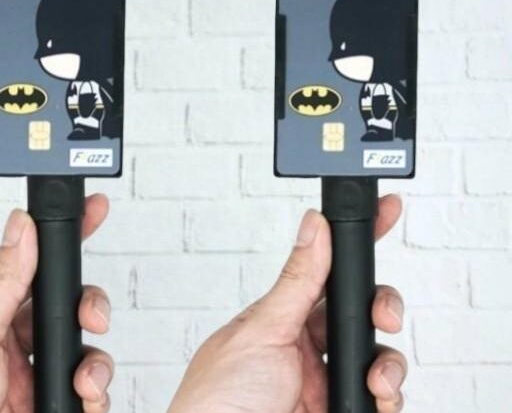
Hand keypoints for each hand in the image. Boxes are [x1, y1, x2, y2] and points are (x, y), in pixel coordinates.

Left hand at [0, 195, 113, 412]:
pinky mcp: (49, 410)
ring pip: (87, 356)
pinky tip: (86, 399)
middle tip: (93, 318)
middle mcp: (16, 350)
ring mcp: (34, 383)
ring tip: (83, 380)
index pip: (36, 272)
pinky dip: (97, 397)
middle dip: (91, 309)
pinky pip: (89, 399)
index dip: (65, 244)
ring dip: (96, 363)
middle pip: (70, 313)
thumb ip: (3, 281)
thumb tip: (21, 225)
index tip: (93, 213)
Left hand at [169, 195, 406, 412]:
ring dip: (387, 363)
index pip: (327, 273)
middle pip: (361, 313)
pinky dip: (387, 397)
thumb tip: (314, 225)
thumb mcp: (261, 331)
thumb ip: (296, 281)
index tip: (386, 212)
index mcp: (283, 319)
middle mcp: (307, 348)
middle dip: (382, 308)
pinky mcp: (339, 408)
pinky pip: (379, 398)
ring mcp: (324, 382)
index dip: (356, 243)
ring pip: (377, 357)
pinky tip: (375, 397)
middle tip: (383, 317)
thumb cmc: (218, 398)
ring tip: (374, 379)